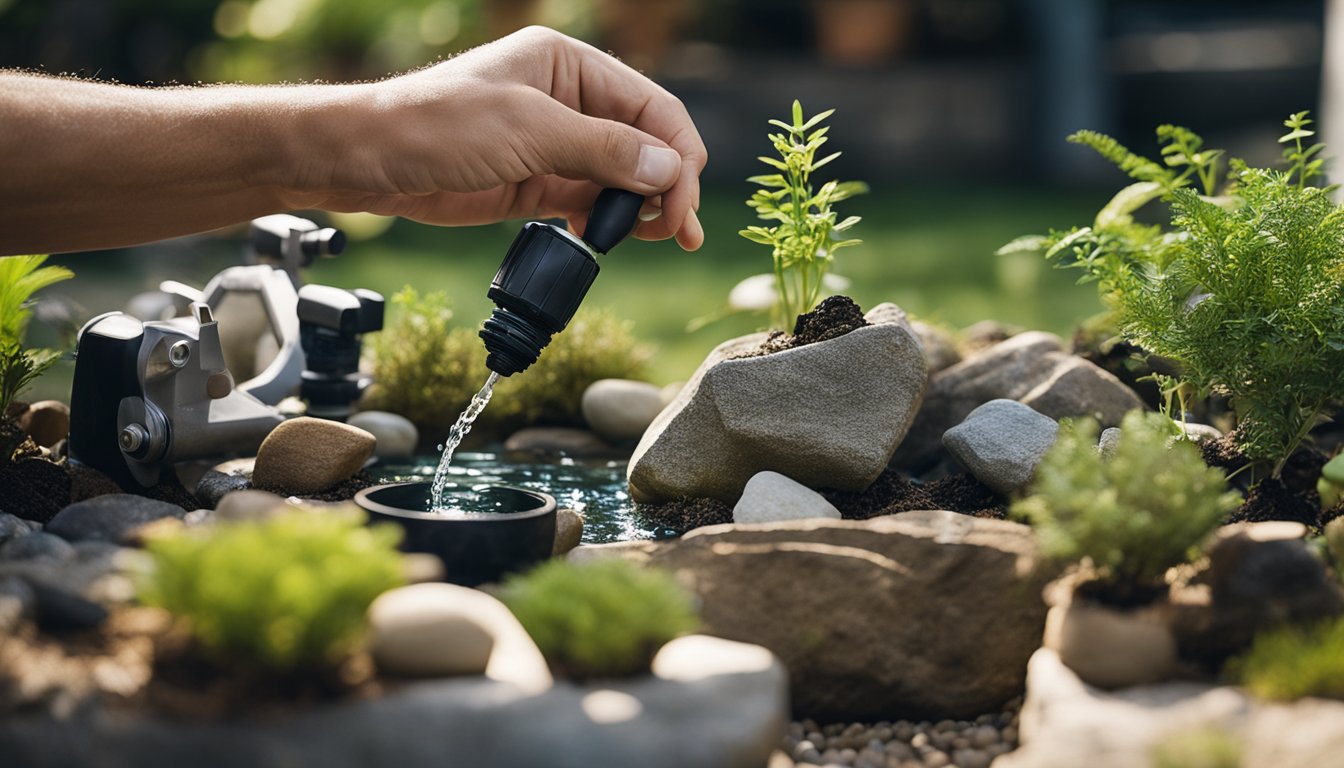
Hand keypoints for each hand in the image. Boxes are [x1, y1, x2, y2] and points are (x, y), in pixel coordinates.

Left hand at [296, 27, 707, 249]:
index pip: (649, 107)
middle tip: (682, 231)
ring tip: (660, 238)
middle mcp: (568, 99)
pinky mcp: (536, 183)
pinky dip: (608, 221)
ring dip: (642, 208)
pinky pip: (589, 202)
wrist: (369, 161)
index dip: (677, 154)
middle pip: (643, 143)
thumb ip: (601, 150)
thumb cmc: (435, 125)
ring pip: (621, 176)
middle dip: (668, 184)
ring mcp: (553, 144)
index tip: (684, 202)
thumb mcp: (526, 131)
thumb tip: (667, 168)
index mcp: (569, 64)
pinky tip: (613, 239)